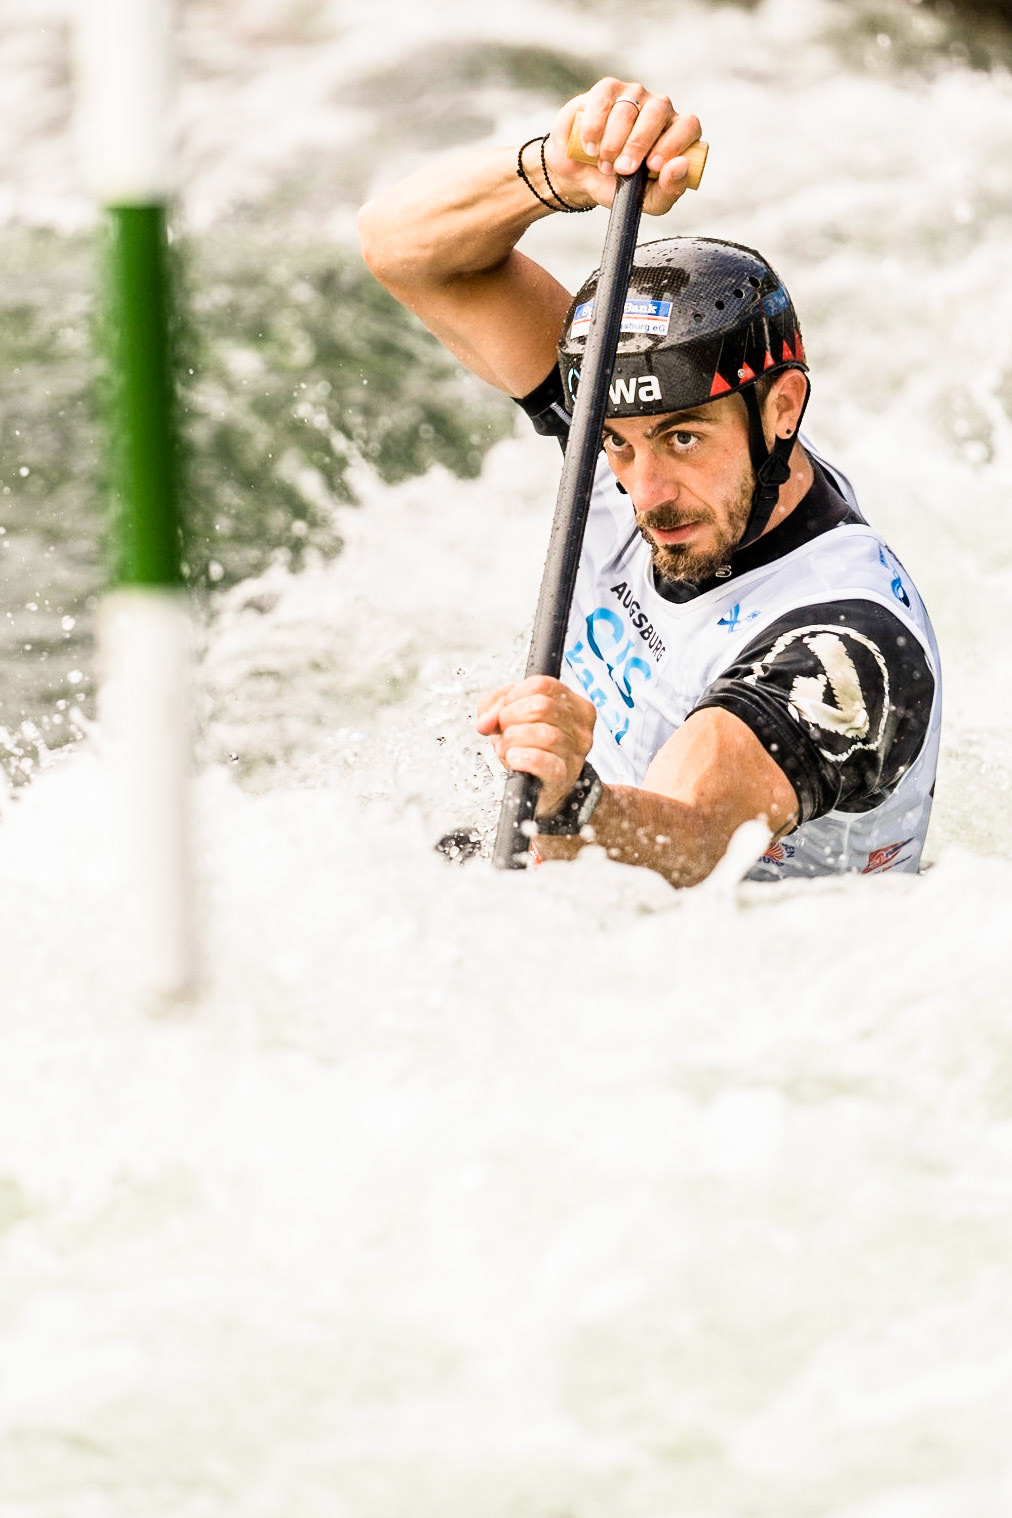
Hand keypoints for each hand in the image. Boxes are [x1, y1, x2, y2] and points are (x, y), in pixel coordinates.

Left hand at [476, 675, 596, 816]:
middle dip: (511, 717)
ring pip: (543, 734)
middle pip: (542, 706)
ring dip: (514, 740)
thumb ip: (497, 707)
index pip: (542, 684)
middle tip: (505, 731)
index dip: (513, 696)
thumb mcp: (513, 718)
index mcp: (573, 705)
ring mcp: (575, 753)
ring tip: (508, 748)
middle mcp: (580, 727)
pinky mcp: (563, 777)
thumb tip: (487, 720)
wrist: (544, 788)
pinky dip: (522, 758)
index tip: (503, 711)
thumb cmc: (530, 748)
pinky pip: (542, 762)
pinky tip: (514, 759)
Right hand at [544, 77, 700, 215]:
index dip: (672, 144)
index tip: (652, 166)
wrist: (583, 177)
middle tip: (622, 169)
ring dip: (612, 143)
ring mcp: (634, 95)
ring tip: (604, 164)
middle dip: (637, 144)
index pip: (688, 125)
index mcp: (676, 132)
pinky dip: (594, 129)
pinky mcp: (607, 90)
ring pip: (627, 110)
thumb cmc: (620, 186)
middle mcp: (659, 109)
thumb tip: (680, 165)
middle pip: (657, 112)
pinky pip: (603, 103)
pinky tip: (591, 147)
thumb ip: (670, 189)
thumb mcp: (648, 200)